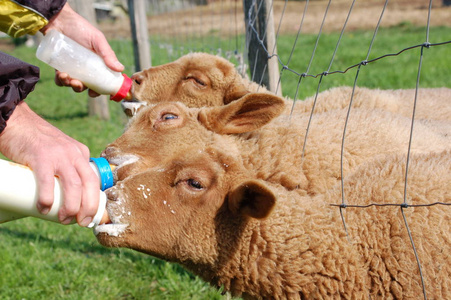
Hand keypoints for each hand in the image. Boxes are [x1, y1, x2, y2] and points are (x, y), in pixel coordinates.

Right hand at [0, 102, 99, 225]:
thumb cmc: (36, 143)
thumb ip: (65, 168)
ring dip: (71, 206)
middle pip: (88, 184)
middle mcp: (74, 154)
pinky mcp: (41, 156)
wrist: (18, 122)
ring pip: (73, 185)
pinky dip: (47, 197)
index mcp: (81, 154)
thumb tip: (63, 198)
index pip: (94, 180)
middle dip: (88, 207)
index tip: (89, 216)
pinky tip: (44, 207)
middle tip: (81, 222)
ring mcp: (58, 155)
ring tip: (64, 219)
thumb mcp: (60, 152)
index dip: (94, 200)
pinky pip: (47, 180)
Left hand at [40, 2, 123, 95]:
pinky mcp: (59, 66)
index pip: (101, 81)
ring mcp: (72, 68)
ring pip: (72, 84)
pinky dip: (60, 81)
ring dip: (69, 85)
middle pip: (85, 86)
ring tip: (65, 77)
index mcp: (98, 64)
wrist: (59, 20)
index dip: (99, 90)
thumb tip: (120, 69)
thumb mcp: (97, 40)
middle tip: (77, 84)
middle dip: (80, 89)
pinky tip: (60, 75)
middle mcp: (86, 68)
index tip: (94, 93)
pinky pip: (60, 79)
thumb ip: (108, 54)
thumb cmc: (81, 28)